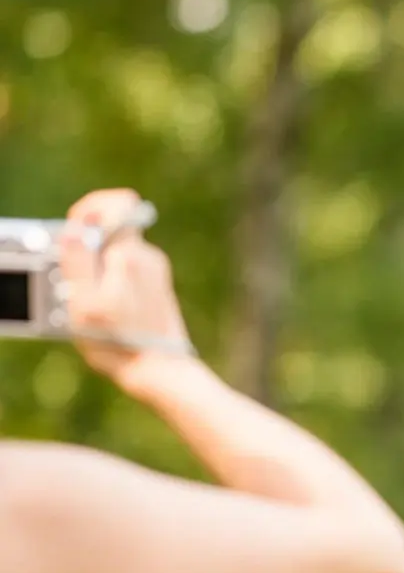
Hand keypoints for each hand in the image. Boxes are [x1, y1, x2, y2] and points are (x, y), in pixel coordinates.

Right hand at [61, 189, 193, 391]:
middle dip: (86, 249)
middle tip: (77, 281)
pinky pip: (125, 270)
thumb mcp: (85, 304)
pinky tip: (108, 308)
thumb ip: (78, 262)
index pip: (116, 203)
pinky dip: (111, 282)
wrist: (161, 369)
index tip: (74, 233)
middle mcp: (146, 256)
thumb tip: (77, 229)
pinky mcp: (157, 284)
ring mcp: (154, 269)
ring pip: (115, 252)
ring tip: (93, 301)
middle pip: (110, 229)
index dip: (89, 210)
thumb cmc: (118, 342)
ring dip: (98, 269)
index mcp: (128, 254)